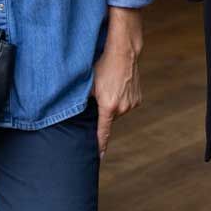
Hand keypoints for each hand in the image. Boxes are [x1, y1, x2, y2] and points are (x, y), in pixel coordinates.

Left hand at [91, 7, 143, 156]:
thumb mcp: (87, 85)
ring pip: (116, 112)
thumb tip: (73, 113)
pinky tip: (116, 86)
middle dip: (101, 113)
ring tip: (108, 88)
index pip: (103, 133)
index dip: (99, 147)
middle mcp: (123, 108)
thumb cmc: (102, 66)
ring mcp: (132, 104)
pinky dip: (119, 100)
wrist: (123, 52)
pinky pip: (125, 105)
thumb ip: (81, 102)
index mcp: (109, 107)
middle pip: (108, 119)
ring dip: (111, 105)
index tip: (97, 158)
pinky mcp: (137, 99)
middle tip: (98, 97)